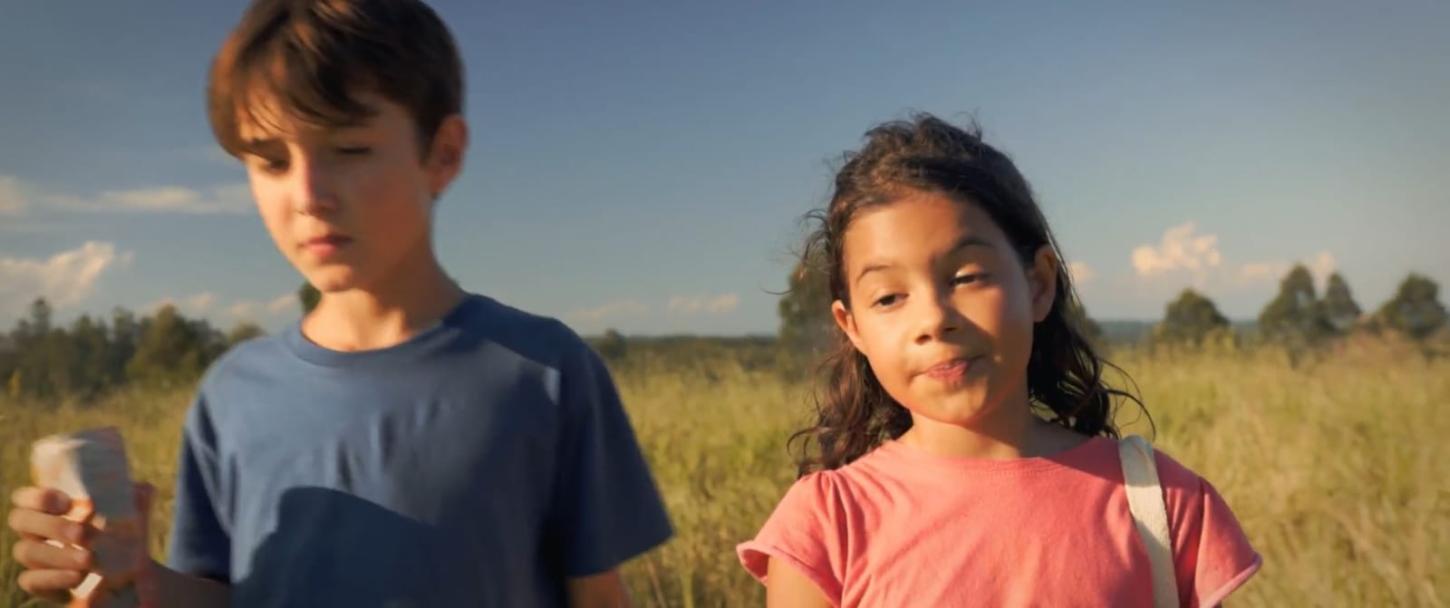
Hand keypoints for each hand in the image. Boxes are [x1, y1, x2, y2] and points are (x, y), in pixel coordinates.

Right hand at [8, 483, 154, 605]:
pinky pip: (31, 580)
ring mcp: (36, 557)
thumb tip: (143, 489)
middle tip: (82, 534)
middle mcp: (36, 530)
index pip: (26, 497)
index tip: (67, 502)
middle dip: (52, 526)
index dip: (39, 496)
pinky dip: (54, 577)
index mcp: (52, 508)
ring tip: (89, 560)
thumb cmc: (125, 534)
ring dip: (58, 554)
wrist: (131, 571)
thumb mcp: (134, 515)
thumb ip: (137, 498)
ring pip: (27, 551)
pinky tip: (77, 577)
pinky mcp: (40, 583)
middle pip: (21, 520)